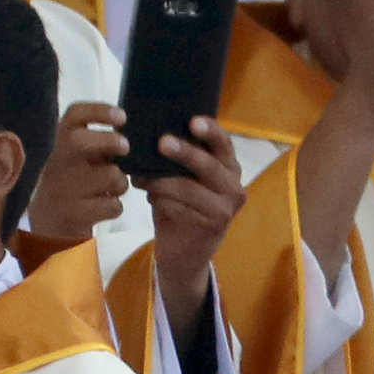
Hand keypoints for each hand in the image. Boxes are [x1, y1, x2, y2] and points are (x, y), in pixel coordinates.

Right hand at [23, 101, 130, 240]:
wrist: (49, 221)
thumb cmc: (75, 181)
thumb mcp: (79, 158)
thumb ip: (100, 143)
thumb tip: (133, 130)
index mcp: (61, 144)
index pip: (73, 116)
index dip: (98, 111)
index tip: (122, 116)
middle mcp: (58, 163)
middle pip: (78, 141)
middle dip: (108, 140)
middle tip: (126, 147)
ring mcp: (63, 189)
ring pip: (108, 176)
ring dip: (121, 182)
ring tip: (113, 187)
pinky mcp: (73, 214)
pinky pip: (112, 205)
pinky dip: (116, 206)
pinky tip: (105, 206)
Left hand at [144, 117, 248, 330]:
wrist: (185, 251)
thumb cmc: (181, 205)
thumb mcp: (182, 178)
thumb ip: (176, 159)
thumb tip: (145, 129)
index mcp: (229, 167)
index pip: (224, 143)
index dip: (211, 131)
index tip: (193, 121)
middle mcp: (234, 185)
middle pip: (209, 164)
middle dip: (184, 152)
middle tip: (161, 142)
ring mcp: (227, 207)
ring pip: (188, 187)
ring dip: (159, 182)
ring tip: (139, 178)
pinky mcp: (215, 225)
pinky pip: (180, 207)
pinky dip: (160, 201)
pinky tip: (152, 199)